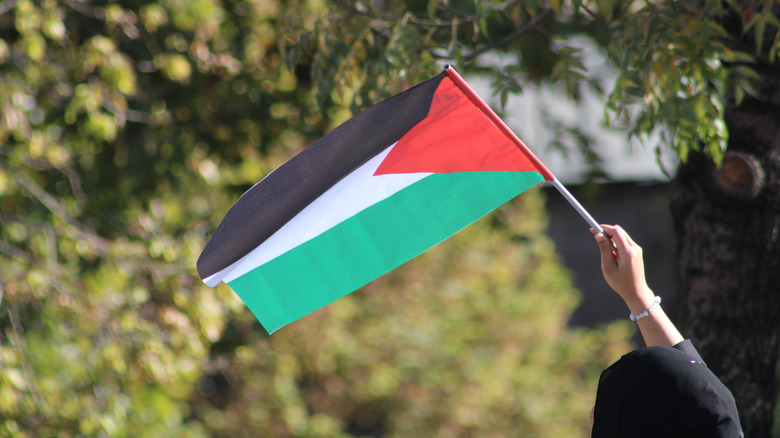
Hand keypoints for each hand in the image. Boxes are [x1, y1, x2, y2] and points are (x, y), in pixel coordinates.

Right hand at [591, 224, 683, 346]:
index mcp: (628, 253)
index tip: (592, 229)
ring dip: (611, 238)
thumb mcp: (608, 267)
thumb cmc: (620, 282)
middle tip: (594, 236)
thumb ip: (604, 249)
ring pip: (622, 236)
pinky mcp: (636, 252)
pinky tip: (612, 255)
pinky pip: (625, 241)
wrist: (636, 291)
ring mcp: (637, 250)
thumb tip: (598, 234)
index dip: (604, 228)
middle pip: (619, 231)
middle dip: (606, 231)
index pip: (616, 232)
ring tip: (605, 253)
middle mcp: (635, 249)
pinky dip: (616, 243)